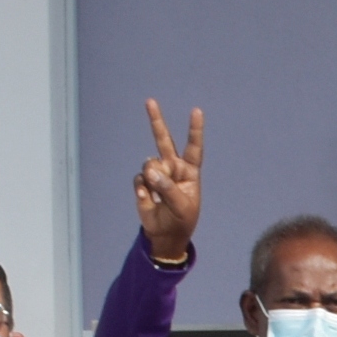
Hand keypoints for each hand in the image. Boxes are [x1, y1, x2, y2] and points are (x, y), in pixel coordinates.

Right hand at [134, 98, 203, 263]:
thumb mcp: (181, 206)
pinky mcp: (143, 181)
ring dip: (152, 178)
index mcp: (189, 172)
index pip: (193, 147)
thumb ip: (168, 188)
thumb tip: (150, 171)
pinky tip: (148, 200)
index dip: (194, 130)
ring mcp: (157, 173)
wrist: (165, 234)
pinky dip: (142, 190)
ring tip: (157, 195)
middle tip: (150, 101)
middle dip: (156, 121)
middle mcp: (173, 167)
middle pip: (164, 140)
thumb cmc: (181, 219)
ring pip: (149, 163)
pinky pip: (139, 178)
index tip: (196, 111)